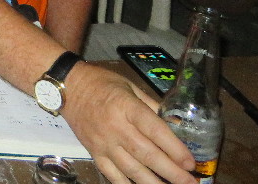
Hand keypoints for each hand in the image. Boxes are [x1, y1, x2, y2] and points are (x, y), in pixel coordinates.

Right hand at [62, 63, 194, 183]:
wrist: (67, 87)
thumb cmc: (101, 83)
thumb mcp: (129, 86)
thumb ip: (152, 106)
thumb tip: (177, 125)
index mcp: (126, 106)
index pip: (154, 130)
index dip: (174, 148)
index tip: (190, 162)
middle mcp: (115, 127)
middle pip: (146, 154)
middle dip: (171, 171)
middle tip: (190, 183)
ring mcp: (103, 142)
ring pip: (131, 169)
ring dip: (154, 183)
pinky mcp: (93, 152)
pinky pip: (111, 174)